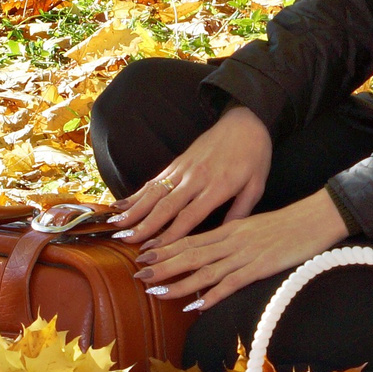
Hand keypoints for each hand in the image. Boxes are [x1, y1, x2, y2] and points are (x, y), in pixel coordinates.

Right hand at [112, 104, 271, 250]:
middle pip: (166, 205)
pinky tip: (121, 205)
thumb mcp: (256, 186)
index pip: (190, 215)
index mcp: (218, 186)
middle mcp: (196, 177)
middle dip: (145, 225)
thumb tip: (225, 237)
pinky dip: (137, 194)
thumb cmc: (254, 156)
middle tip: (127, 241)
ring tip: (116, 225)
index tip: (156, 250)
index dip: (171, 234)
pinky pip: (154, 180)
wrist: (246, 121)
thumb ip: (240, 211)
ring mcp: (184, 169)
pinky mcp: (177, 162)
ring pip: (155, 192)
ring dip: (134, 209)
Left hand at [135, 191, 347, 311]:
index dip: (165, 248)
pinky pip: (231, 283)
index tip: (144, 255)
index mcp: (230, 228)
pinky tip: (196, 305)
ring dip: (179, 282)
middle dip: (162, 265)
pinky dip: (212, 294)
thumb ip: (234, 236)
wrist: (316, 218)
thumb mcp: (255, 225)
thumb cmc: (288, 224)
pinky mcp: (260, 267)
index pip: (190, 238)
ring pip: (204, 270)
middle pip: (190, 253)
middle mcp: (232, 240)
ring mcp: (245, 254)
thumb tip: (215, 250)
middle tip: (138, 275)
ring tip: (156, 291)